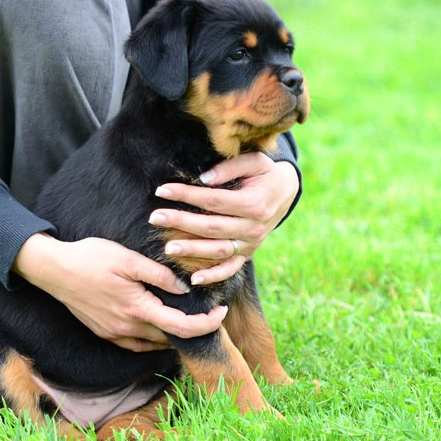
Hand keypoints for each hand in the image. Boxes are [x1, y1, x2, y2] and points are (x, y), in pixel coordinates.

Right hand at [12, 233, 227, 351]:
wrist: (53, 270)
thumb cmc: (90, 258)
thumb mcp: (128, 258)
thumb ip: (158, 275)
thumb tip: (183, 289)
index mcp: (137, 309)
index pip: (181, 327)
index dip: (206, 324)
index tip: (221, 313)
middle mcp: (127, 327)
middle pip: (170, 338)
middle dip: (192, 328)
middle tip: (206, 311)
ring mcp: (114, 333)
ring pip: (154, 343)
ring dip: (172, 333)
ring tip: (185, 315)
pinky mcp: (104, 332)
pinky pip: (136, 343)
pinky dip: (152, 336)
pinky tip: (156, 322)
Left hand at [149, 153, 299, 285]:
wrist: (286, 192)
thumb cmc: (264, 173)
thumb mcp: (254, 162)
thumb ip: (229, 169)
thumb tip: (203, 179)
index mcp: (253, 203)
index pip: (213, 200)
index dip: (187, 195)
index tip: (162, 190)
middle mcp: (253, 227)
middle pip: (211, 227)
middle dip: (181, 222)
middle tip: (155, 218)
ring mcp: (251, 243)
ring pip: (218, 250)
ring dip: (192, 250)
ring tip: (168, 248)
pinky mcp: (248, 254)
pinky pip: (231, 269)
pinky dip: (214, 276)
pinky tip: (193, 279)